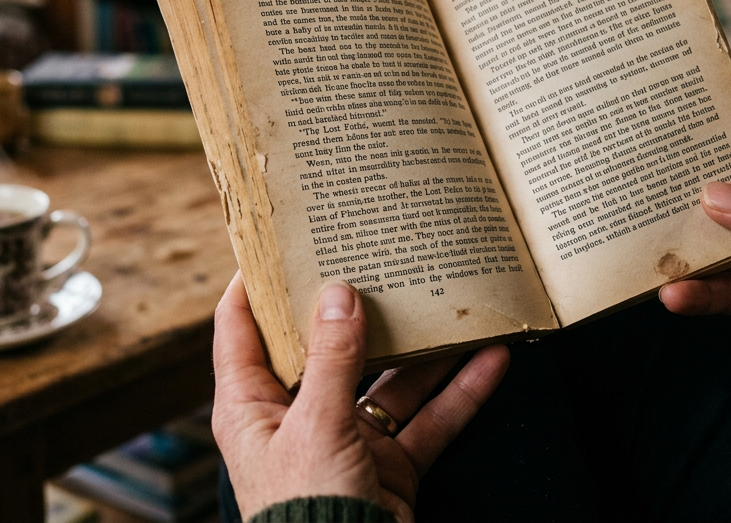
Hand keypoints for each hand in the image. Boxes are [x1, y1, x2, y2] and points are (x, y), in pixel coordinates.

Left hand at [212, 273, 508, 521]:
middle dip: (357, 306)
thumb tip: (339, 291)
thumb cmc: (306, 512)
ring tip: (453, 301)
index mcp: (251, 406)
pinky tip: (489, 360)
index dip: (256, 281)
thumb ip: (333, 358)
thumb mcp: (316, 426)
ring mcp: (344, 440)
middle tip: (379, 254)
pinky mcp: (388, 466)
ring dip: (422, 348)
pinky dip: (458, 394)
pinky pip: (425, 421)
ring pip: (387, 380)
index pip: (241, 328)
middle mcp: (295, 417)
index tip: (280, 236)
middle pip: (326, 346)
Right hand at [659, 119, 730, 390]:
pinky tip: (674, 292)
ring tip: (648, 238)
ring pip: (714, 238)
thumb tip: (715, 194)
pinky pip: (716, 289)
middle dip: (690, 185)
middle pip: (730, 189)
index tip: (681, 122)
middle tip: (647, 176)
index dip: (728, 131)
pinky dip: (693, 291)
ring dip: (683, 241)